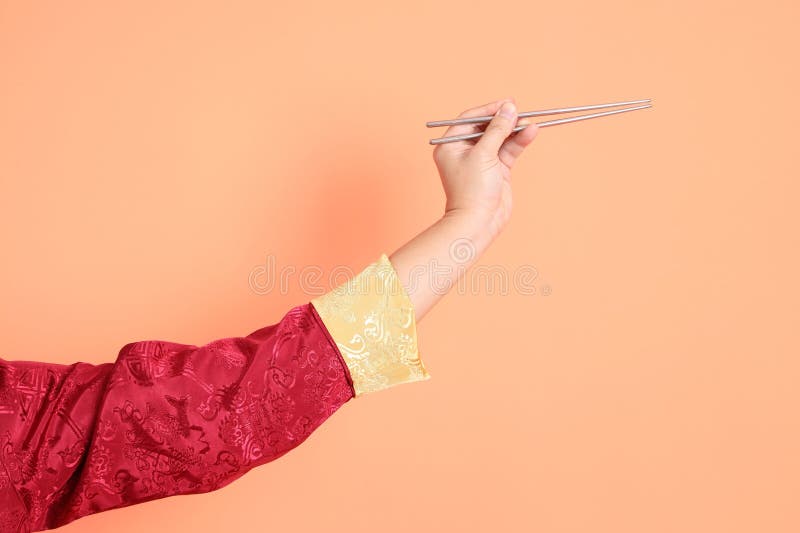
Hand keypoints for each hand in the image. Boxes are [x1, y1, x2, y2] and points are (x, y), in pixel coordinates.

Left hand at [432, 98, 538, 238]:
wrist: (479, 222)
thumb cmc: (472, 190)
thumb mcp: (484, 155)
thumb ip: (497, 130)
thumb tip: (509, 108)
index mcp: (451, 145)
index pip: (469, 119)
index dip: (488, 110)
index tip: (506, 103)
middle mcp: (464, 151)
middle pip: (486, 127)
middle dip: (504, 119)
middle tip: (519, 111)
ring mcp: (482, 160)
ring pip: (500, 138)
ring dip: (514, 130)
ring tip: (529, 122)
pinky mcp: (497, 170)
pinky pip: (508, 150)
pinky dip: (519, 141)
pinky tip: (530, 132)